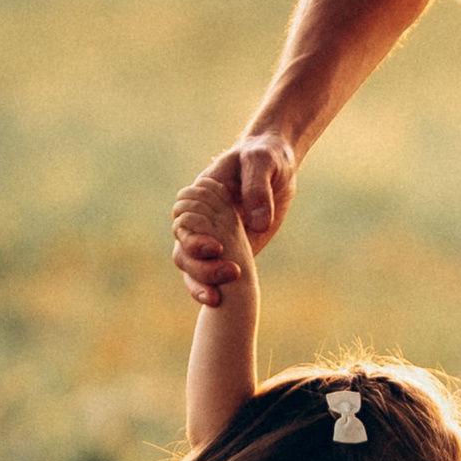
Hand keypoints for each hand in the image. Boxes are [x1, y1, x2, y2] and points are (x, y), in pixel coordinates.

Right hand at [174, 138, 289, 305]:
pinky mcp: (231, 252)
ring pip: (192, 267)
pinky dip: (213, 288)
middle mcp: (200, 220)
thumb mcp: (262, 162)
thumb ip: (257, 189)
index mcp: (199, 196)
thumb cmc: (264, 156)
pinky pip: (214, 274)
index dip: (193, 237)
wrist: (278, 166)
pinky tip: (221, 304)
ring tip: (217, 297)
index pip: (183, 220)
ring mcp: (214, 238)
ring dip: (202, 282)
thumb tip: (258, 223)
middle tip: (229, 272)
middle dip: (200, 266)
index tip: (216, 247)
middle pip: (184, 249)